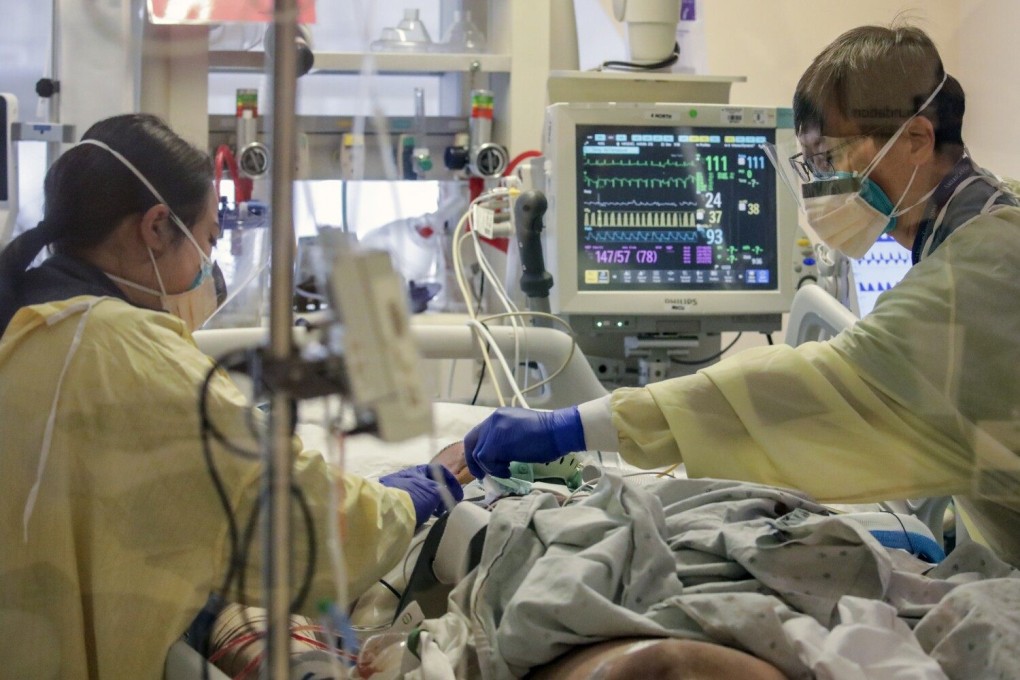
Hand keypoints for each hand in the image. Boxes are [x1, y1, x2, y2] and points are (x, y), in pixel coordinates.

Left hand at [379, 464, 463, 527]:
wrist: (388, 511)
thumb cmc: (414, 498)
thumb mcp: (434, 491)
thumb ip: (443, 489)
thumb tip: (445, 493)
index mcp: (417, 470)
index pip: (438, 470)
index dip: (451, 481)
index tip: (458, 494)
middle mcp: (407, 476)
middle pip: (429, 483)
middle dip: (440, 494)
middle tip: (446, 506)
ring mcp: (398, 489)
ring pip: (421, 494)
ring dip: (431, 503)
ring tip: (435, 514)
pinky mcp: (394, 502)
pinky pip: (412, 503)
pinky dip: (420, 508)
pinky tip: (422, 517)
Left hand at [463, 406, 584, 479]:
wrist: (558, 431)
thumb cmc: (546, 434)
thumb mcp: (519, 431)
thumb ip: (504, 438)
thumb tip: (497, 455)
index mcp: (498, 416)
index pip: (478, 434)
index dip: (476, 451)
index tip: (482, 465)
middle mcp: (493, 420)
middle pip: (471, 442)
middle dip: (473, 461)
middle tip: (481, 475)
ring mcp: (494, 431)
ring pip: (478, 454)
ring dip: (490, 467)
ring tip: (505, 471)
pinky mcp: (497, 444)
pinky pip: (486, 461)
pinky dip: (495, 470)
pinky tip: (508, 472)